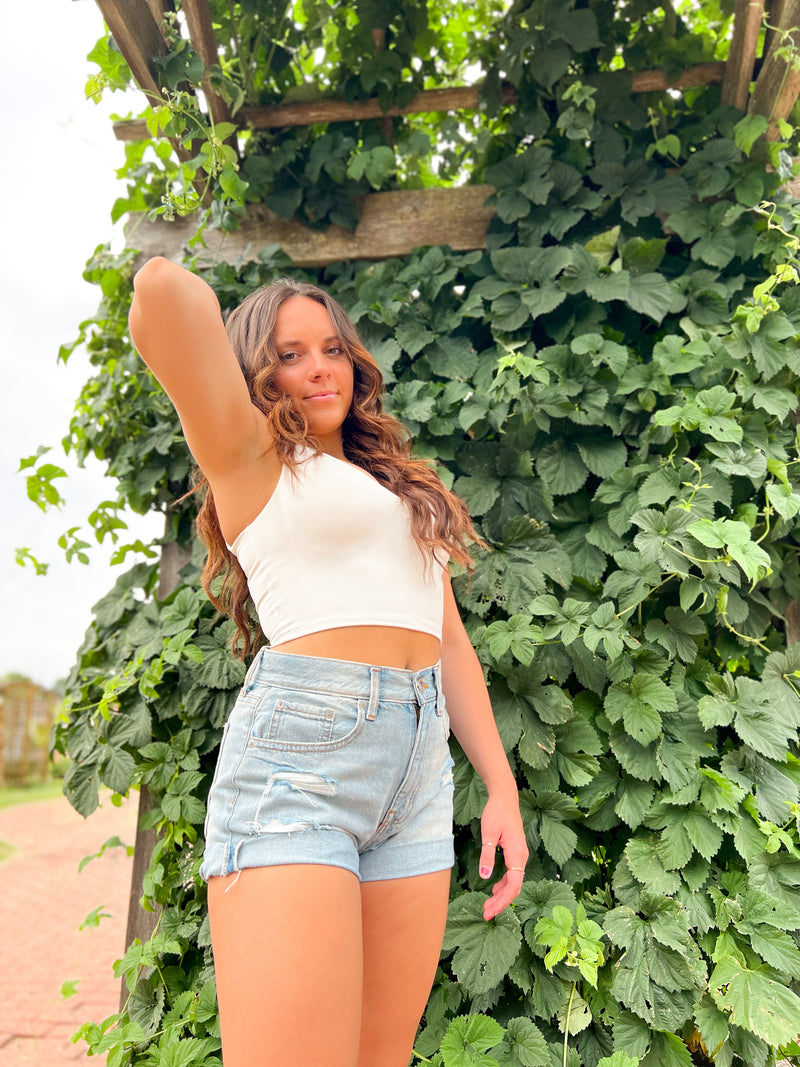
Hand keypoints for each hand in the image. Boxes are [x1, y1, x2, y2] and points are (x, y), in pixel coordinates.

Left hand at [478, 787, 527, 920]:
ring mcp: (520, 854)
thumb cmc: (496, 812)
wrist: (505, 797)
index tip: (489, 911)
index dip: (502, 901)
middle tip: (486, 913)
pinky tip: (494, 888)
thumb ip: (487, 856)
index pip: (513, 885)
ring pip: (514, 881)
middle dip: (501, 902)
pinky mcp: (516, 852)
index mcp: (517, 854)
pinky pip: (513, 874)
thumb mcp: (488, 833)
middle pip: (515, 887)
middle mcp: (522, 856)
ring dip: (502, 895)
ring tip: (488, 904)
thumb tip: (485, 877)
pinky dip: (504, 884)